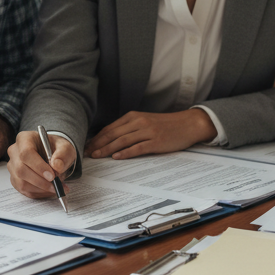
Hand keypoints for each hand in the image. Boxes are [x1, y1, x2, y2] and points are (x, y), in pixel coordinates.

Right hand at [6, 131, 76, 199]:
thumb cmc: (56, 149)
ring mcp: (13, 166)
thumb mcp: (65, 147)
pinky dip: (39, 193)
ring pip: (21, 183)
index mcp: (25, 139)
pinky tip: (50, 190)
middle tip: (56, 185)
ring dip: (41, 189)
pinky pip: (24, 190)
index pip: (26, 153)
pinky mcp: (15, 179)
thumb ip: (63, 154)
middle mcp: (14, 152)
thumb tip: (57, 166)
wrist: (52, 154)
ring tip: (57, 187)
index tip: (52, 176)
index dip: (38, 166)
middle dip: (40, 181)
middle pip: (21, 169)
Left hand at [85, 109, 216, 159]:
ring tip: (97, 156)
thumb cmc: (165, 125)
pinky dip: (125, 152)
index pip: (110, 128)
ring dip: (107, 149)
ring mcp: (147, 132)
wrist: (188, 124)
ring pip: (122, 141)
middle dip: (98, 144)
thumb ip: (129, 128)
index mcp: (133, 117)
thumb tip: (111, 139)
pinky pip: (137, 148)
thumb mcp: (145, 121)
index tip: (87, 146)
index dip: (97, 138)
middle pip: (113, 134)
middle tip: (87, 153)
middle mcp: (138, 122)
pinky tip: (116, 157)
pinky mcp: (156, 142)